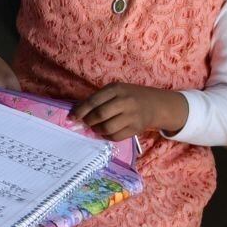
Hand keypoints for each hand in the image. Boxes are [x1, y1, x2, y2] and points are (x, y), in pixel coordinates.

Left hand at [73, 83, 187, 140]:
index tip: (72, 117)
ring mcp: (132, 116)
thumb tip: (77, 112)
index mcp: (117, 89)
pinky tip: (105, 132)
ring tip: (96, 127)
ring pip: (107, 128)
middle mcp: (125, 101)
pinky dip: (107, 136)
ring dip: (97, 130)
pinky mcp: (136, 128)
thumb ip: (98, 99)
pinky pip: (116, 136)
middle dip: (89, 121)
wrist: (155, 104)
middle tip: (86, 122)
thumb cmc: (129, 96)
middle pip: (100, 115)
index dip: (80, 110)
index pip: (94, 101)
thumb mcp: (115, 90)